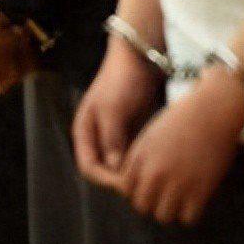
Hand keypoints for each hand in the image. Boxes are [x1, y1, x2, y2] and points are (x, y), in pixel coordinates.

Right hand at [73, 42, 162, 190]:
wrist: (139, 57)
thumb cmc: (121, 81)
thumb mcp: (113, 109)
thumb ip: (112, 139)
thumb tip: (115, 169)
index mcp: (84, 131)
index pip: (88, 167)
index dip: (105, 179)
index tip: (126, 184)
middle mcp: (97, 137)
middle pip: (104, 170)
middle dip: (121, 180)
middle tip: (145, 185)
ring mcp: (115, 135)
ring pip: (121, 165)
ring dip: (134, 174)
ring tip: (153, 179)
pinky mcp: (131, 132)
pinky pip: (135, 155)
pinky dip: (143, 163)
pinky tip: (159, 166)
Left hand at [119, 70, 243, 225]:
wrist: (212, 110)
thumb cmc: (183, 119)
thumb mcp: (151, 135)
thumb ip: (141, 158)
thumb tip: (135, 181)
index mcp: (140, 156)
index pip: (125, 188)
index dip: (135, 191)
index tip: (147, 188)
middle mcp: (154, 171)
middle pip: (141, 205)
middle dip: (151, 203)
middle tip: (163, 197)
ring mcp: (177, 182)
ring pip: (162, 216)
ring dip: (170, 211)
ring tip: (178, 201)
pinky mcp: (200, 189)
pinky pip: (187, 218)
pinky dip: (190, 214)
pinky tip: (195, 203)